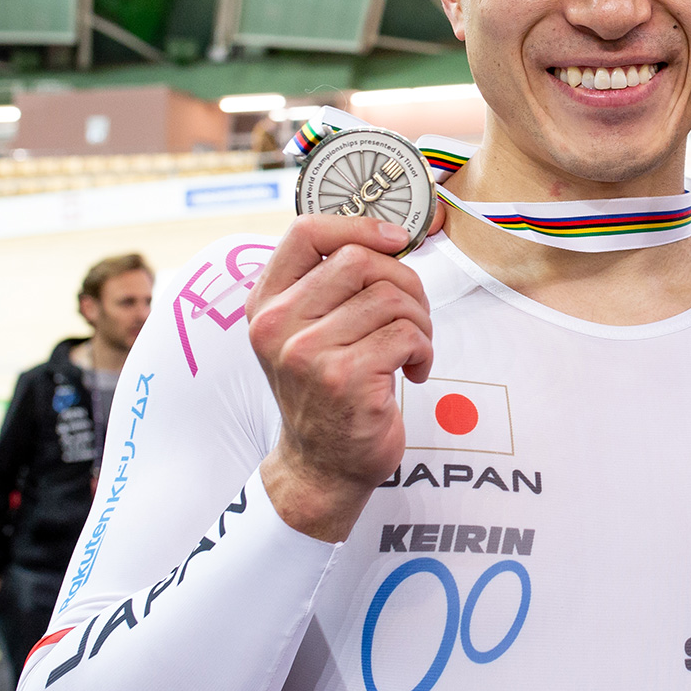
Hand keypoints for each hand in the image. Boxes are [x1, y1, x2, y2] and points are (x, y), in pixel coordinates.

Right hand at [248, 216, 434, 541]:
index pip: (306, 232)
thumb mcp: (308, 333)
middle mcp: (278, 325)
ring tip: (413, 348)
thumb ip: (333, 286)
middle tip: (413, 314)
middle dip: (405, 281)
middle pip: (360, 260)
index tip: (396, 238)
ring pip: (391, 298)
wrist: (322, 465)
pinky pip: (407, 335)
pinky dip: (424, 350)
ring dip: (420, 321)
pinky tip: (414, 372)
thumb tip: (397, 233)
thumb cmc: (328, 391)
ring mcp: (308, 353)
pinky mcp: (345, 379)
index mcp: (266, 304)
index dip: (359, 224)